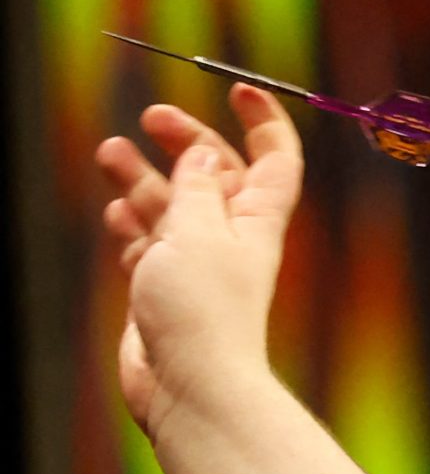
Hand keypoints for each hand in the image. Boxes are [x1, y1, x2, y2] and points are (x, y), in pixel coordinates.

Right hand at [95, 83, 304, 434]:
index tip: (238, 88)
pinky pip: (151, 248)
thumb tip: (205, 156)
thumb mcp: (197, 231)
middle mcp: (231, 240)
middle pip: (214, 176)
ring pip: (172, 208)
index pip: (274, 161)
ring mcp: (198, 267)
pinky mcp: (166, 292)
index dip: (263, 122)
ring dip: (144, 179)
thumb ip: (195, 189)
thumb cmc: (202, 311)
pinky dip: (134, 229)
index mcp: (256, 220)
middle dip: (186, 142)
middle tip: (150, 117)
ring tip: (110, 153)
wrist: (189, 385)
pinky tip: (116, 216)